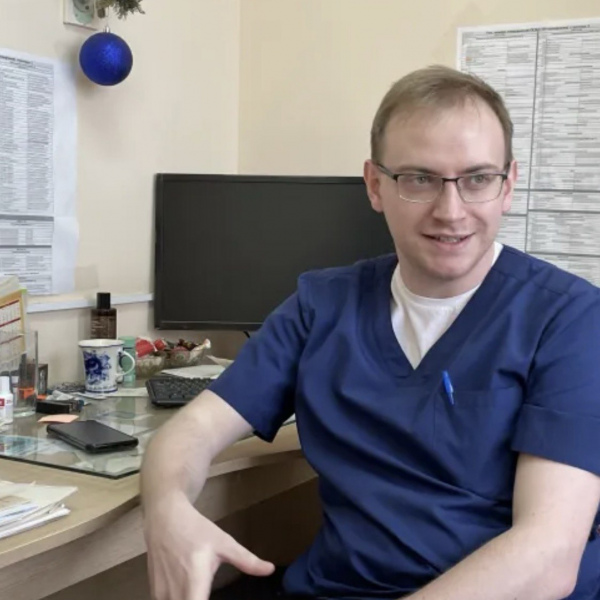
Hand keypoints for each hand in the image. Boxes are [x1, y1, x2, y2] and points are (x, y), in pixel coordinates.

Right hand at [144, 495, 274, 599]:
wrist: (164, 518)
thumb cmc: (196, 529)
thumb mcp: (223, 542)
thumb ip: (246, 560)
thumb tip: (270, 569)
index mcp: (194, 582)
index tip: (216, 597)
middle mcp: (174, 593)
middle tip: (209, 592)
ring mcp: (160, 594)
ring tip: (202, 591)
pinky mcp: (154, 593)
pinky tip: (190, 593)